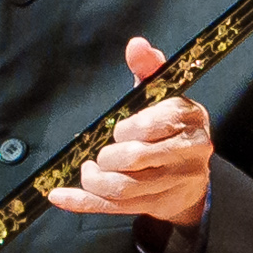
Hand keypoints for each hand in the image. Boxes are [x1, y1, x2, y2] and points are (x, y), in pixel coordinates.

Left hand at [43, 36, 215, 228]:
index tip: (119, 130)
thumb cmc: (169, 126)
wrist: (193, 175)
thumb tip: (136, 45)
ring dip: (94, 180)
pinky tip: (59, 196)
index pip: (148, 125)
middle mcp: (189, 152)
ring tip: (88, 171)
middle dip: (108, 156)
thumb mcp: (162, 93)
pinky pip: (115, 207)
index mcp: (190, 118)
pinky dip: (83, 202)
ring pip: (124, 188)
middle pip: (134, 159)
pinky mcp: (158, 205)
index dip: (126, 129)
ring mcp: (175, 183)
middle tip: (102, 153)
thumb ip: (149, 67)